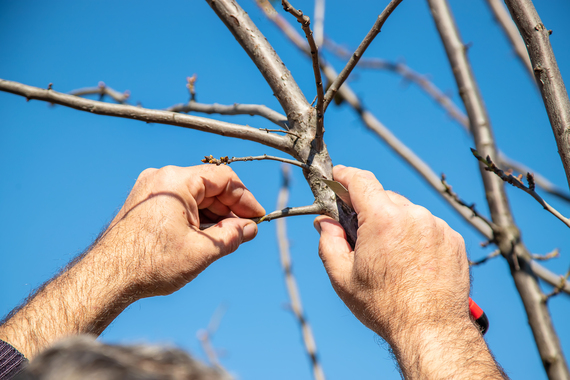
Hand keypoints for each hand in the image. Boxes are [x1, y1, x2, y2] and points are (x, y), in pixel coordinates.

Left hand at [0, 164, 264, 358]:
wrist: (106, 278)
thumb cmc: (151, 263)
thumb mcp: (202, 250)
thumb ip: (231, 235)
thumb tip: (249, 229)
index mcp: (177, 180)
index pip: (224, 179)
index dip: (245, 199)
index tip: (258, 217)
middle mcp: (162, 177)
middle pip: (208, 187)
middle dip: (230, 209)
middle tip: (247, 231)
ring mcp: (149, 189)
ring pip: (194, 196)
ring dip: (214, 215)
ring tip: (229, 238)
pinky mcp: (143, 203)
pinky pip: (179, 203)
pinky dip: (196, 217)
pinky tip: (207, 236)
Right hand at [314, 166, 504, 377]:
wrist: (431, 330)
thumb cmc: (384, 306)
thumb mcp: (342, 277)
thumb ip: (329, 241)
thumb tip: (325, 221)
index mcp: (383, 219)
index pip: (360, 180)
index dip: (345, 175)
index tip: (336, 176)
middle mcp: (414, 215)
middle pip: (384, 198)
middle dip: (369, 210)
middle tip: (361, 234)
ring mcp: (437, 226)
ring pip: (408, 212)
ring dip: (395, 224)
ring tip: (391, 257)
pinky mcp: (454, 239)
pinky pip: (429, 226)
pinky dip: (417, 236)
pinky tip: (412, 262)